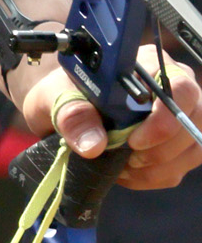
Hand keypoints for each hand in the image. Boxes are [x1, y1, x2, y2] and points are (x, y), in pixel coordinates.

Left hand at [22, 50, 201, 191]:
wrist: (61, 111)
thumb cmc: (63, 94)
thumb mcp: (55, 96)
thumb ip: (72, 113)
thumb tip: (93, 145)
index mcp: (147, 65)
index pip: (180, 88)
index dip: (165, 119)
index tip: (134, 141)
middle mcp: (173, 89)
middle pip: (192, 123)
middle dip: (159, 150)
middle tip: (125, 157)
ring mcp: (181, 118)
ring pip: (192, 150)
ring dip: (156, 167)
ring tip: (121, 164)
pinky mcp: (177, 146)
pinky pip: (177, 170)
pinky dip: (151, 177)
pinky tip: (126, 171)